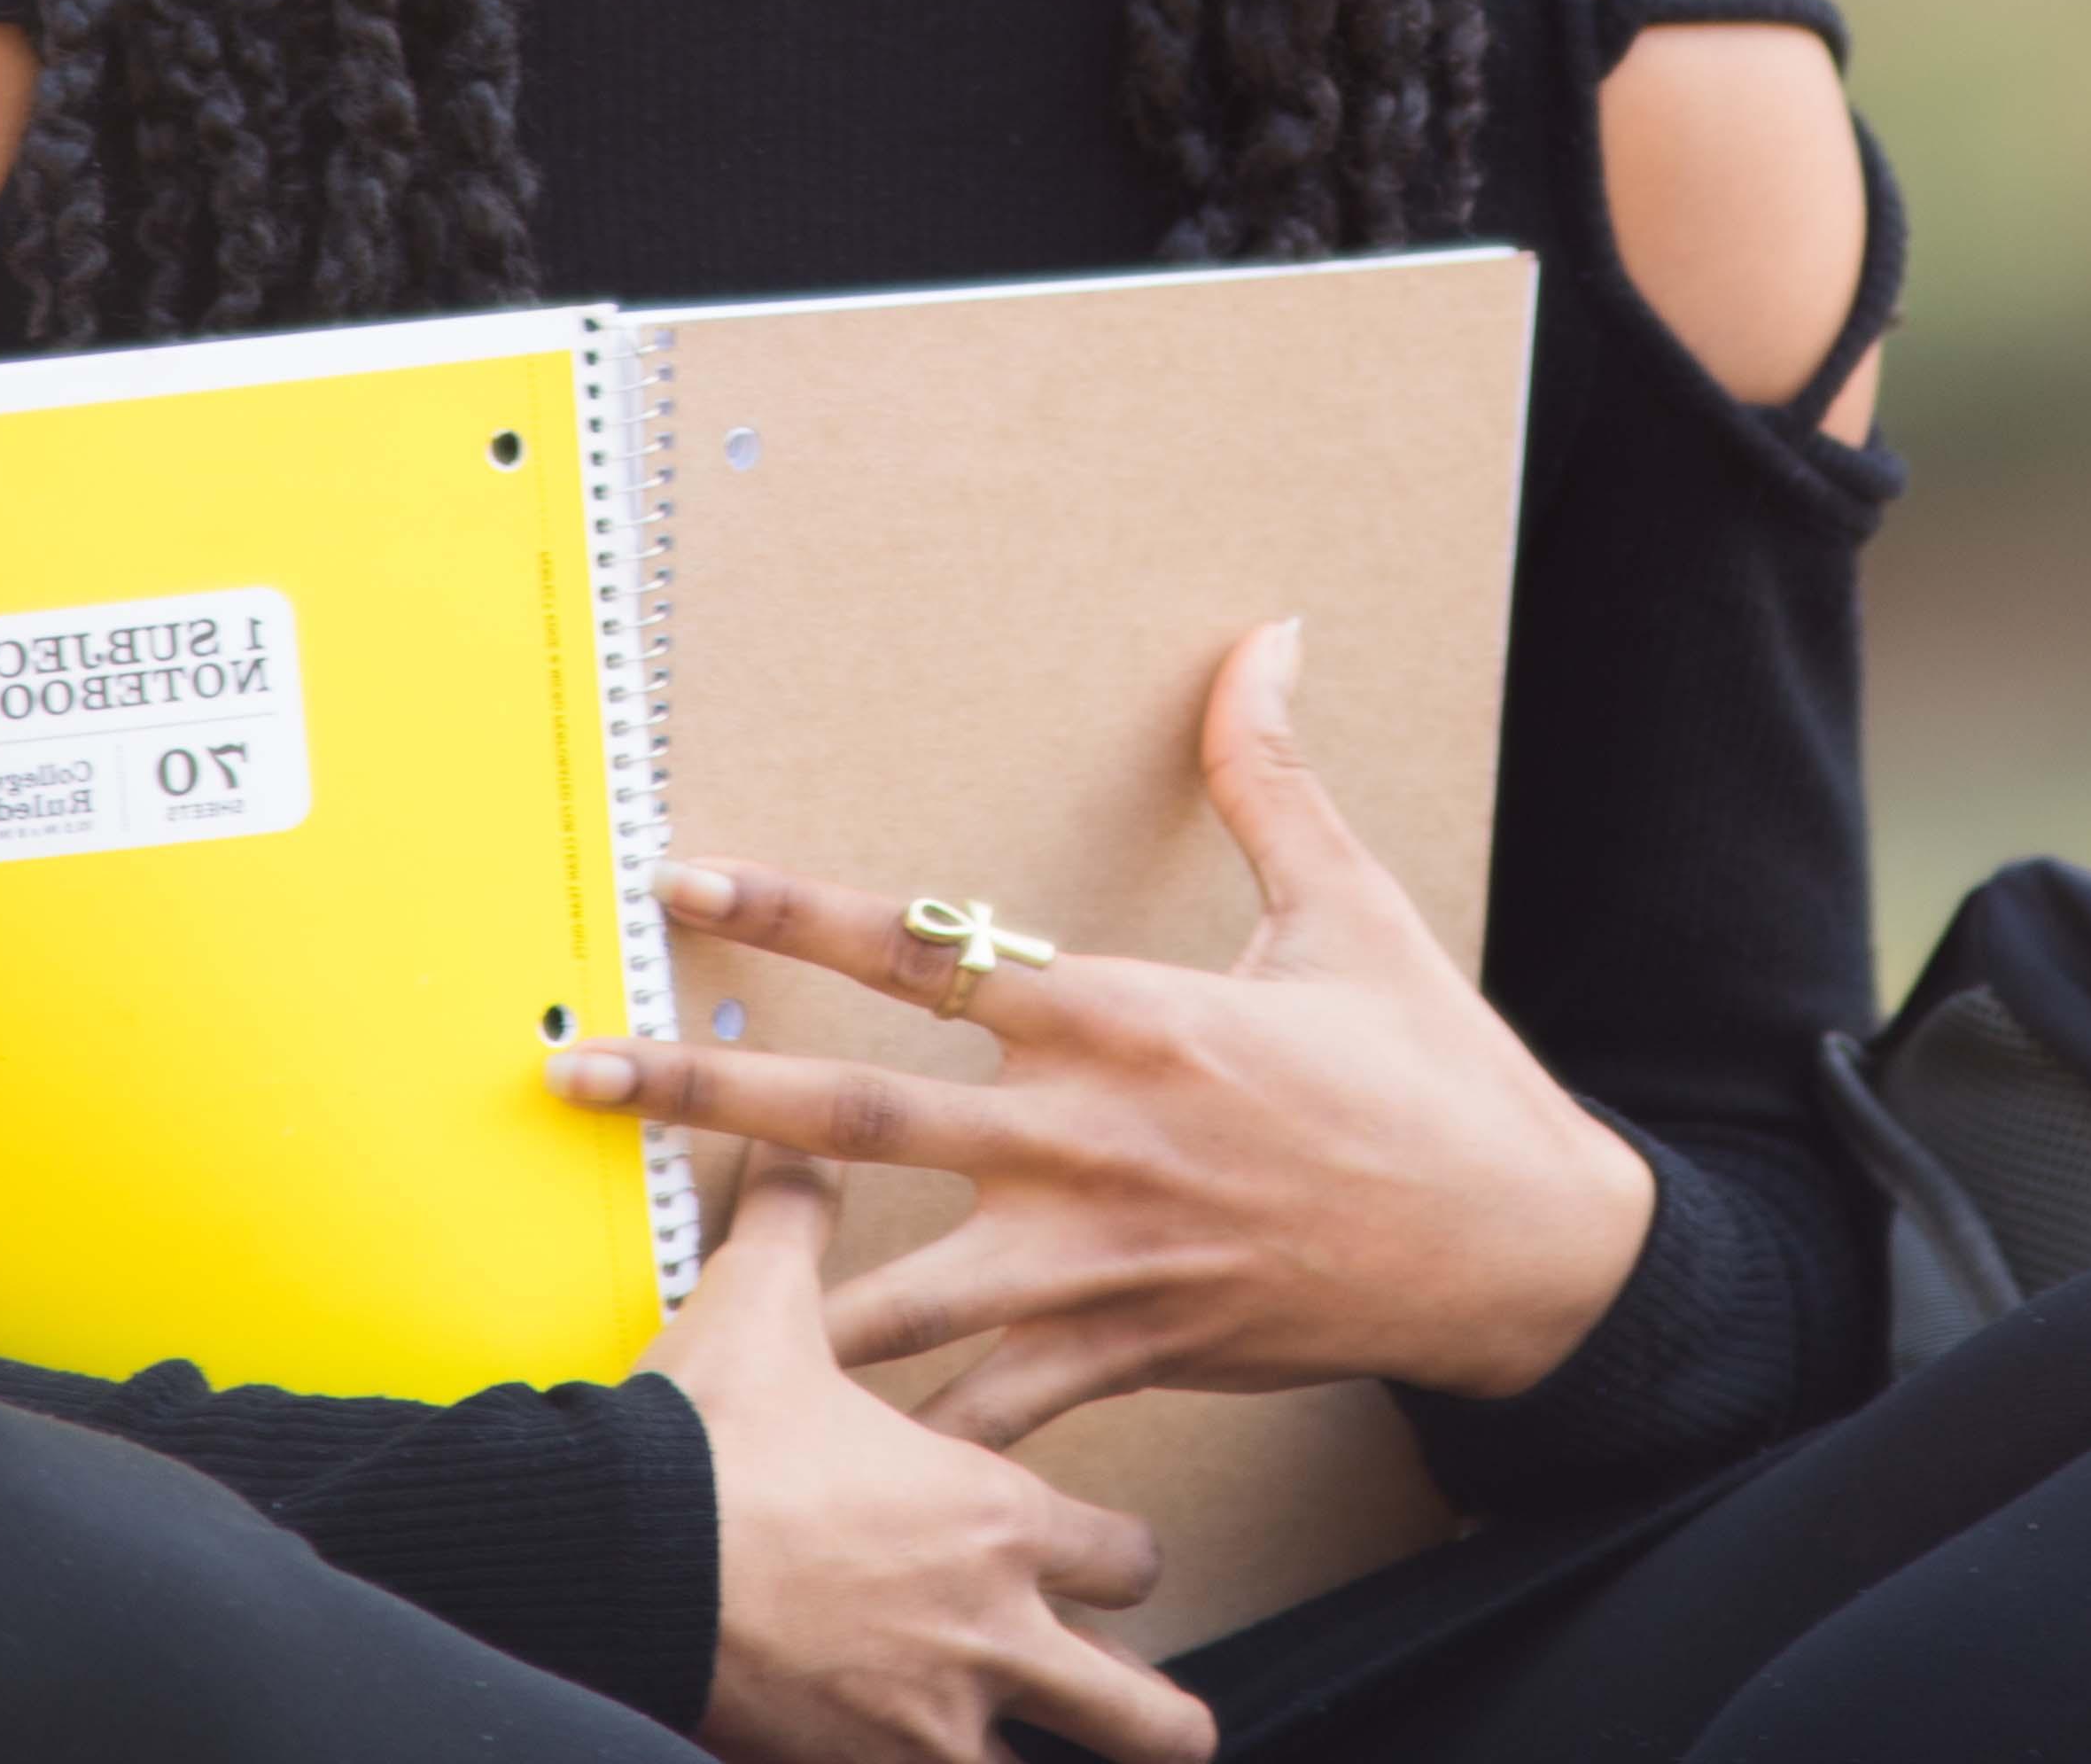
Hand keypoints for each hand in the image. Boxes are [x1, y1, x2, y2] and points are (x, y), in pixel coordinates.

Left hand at [555, 618, 1658, 1449]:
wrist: (1515, 1251)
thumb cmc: (1430, 1075)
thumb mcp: (1350, 908)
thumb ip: (1273, 778)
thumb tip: (1266, 639)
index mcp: (1125, 1016)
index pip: (924, 949)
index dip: (792, 911)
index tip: (681, 881)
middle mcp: (1083, 1136)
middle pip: (850, 1113)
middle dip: (701, 1090)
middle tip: (576, 1071)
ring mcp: (1093, 1258)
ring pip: (886, 1288)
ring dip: (765, 1292)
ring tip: (644, 1294)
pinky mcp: (1125, 1353)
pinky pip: (986, 1408)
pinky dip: (902, 1432)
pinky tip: (817, 1450)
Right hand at [645, 1149, 1214, 1763]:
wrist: (616, 1546)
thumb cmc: (705, 1437)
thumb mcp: (762, 1307)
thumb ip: (799, 1222)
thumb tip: (799, 1151)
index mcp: (993, 1519)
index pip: (1128, 1558)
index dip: (1120, 1562)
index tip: (1105, 1562)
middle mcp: (987, 1631)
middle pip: (1138, 1710)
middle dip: (1151, 1715)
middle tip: (1155, 1716)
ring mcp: (928, 1723)